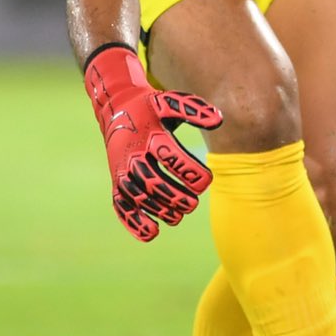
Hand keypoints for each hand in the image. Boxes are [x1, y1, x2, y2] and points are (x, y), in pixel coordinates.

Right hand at [81, 43, 221, 241]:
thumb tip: (219, 119)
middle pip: (152, 181)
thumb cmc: (151, 108)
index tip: (206, 180)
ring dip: (158, 210)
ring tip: (178, 217)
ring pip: (138, 196)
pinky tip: (151, 233)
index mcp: (149, 136)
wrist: (116, 109)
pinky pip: (121, 205)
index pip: (169, 156)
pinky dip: (133, 221)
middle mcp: (132, 155)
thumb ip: (194, 109)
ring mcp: (122, 171)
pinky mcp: (117, 183)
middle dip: (174, 196)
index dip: (189, 171)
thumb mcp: (170, 102)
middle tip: (193, 204)